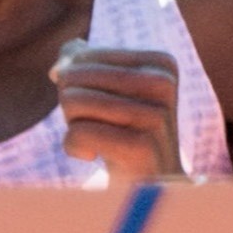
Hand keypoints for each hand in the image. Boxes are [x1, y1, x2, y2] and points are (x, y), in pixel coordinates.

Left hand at [50, 43, 189, 184]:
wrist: (150, 182)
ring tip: (99, 139)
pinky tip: (96, 155)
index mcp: (161, 63)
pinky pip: (77, 134)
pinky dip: (74, 147)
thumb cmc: (122, 131)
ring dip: (73, 125)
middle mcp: (164, 84)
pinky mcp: (141, 147)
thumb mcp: (106, 90)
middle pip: (73, 77)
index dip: (73, 83)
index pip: (81, 56)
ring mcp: (156, 116)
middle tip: (96, 124)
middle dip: (70, 104)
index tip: (100, 105)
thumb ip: (82, 61)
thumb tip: (68, 50)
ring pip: (73, 102)